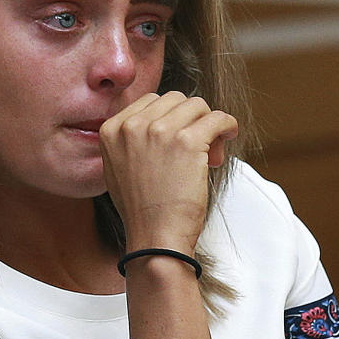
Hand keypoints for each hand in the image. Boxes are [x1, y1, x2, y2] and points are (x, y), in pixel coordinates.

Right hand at [99, 92, 237, 253]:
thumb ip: (129, 139)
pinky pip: (217, 118)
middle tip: (197, 149)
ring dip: (208, 124)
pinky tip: (227, 137)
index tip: (178, 140)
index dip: (171, 118)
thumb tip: (160, 117)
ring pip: (197, 105)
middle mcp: (131, 125)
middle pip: (175, 100)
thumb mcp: (117, 167)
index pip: (150, 101)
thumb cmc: (142, 209)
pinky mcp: (186, 141)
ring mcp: (158, 130)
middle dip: (190, 120)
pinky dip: (227, 126)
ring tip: (209, 153)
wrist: (155, 238)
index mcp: (111, 129)